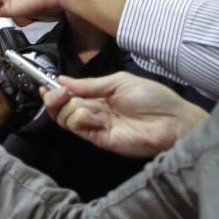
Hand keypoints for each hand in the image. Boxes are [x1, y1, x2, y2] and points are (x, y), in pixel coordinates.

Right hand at [41, 72, 208, 157]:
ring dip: (71, 108)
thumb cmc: (152, 98)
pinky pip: (78, 128)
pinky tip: (97, 117)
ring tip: (90, 107)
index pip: (69, 95)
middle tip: (59, 92)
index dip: (55, 91)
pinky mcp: (98, 139)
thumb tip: (62, 79)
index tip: (46, 85)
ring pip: (65, 118)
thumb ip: (90, 84)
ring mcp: (94, 126)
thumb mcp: (118, 82)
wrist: (172, 122)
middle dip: (55, 98)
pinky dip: (82, 118)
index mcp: (98, 96)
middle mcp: (93, 111)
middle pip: (61, 108)